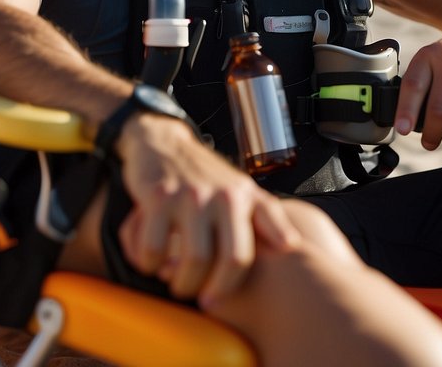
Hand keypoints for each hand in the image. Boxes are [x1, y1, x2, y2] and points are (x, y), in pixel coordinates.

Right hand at [113, 113, 300, 305]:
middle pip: (220, 261)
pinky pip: (152, 247)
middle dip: (202, 288)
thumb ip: (268, 217)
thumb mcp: (242, 190)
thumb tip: (292, 245)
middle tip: (192, 293)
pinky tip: (151, 259)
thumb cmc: (206, 177)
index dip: (228, 285)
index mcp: (243, 198)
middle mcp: (220, 196)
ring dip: (178, 280)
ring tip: (172, 279)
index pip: (243, 255)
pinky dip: (148, 263)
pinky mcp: (157, 196)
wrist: (164, 143)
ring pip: (190, 258)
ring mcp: (188, 195)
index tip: (214, 298)